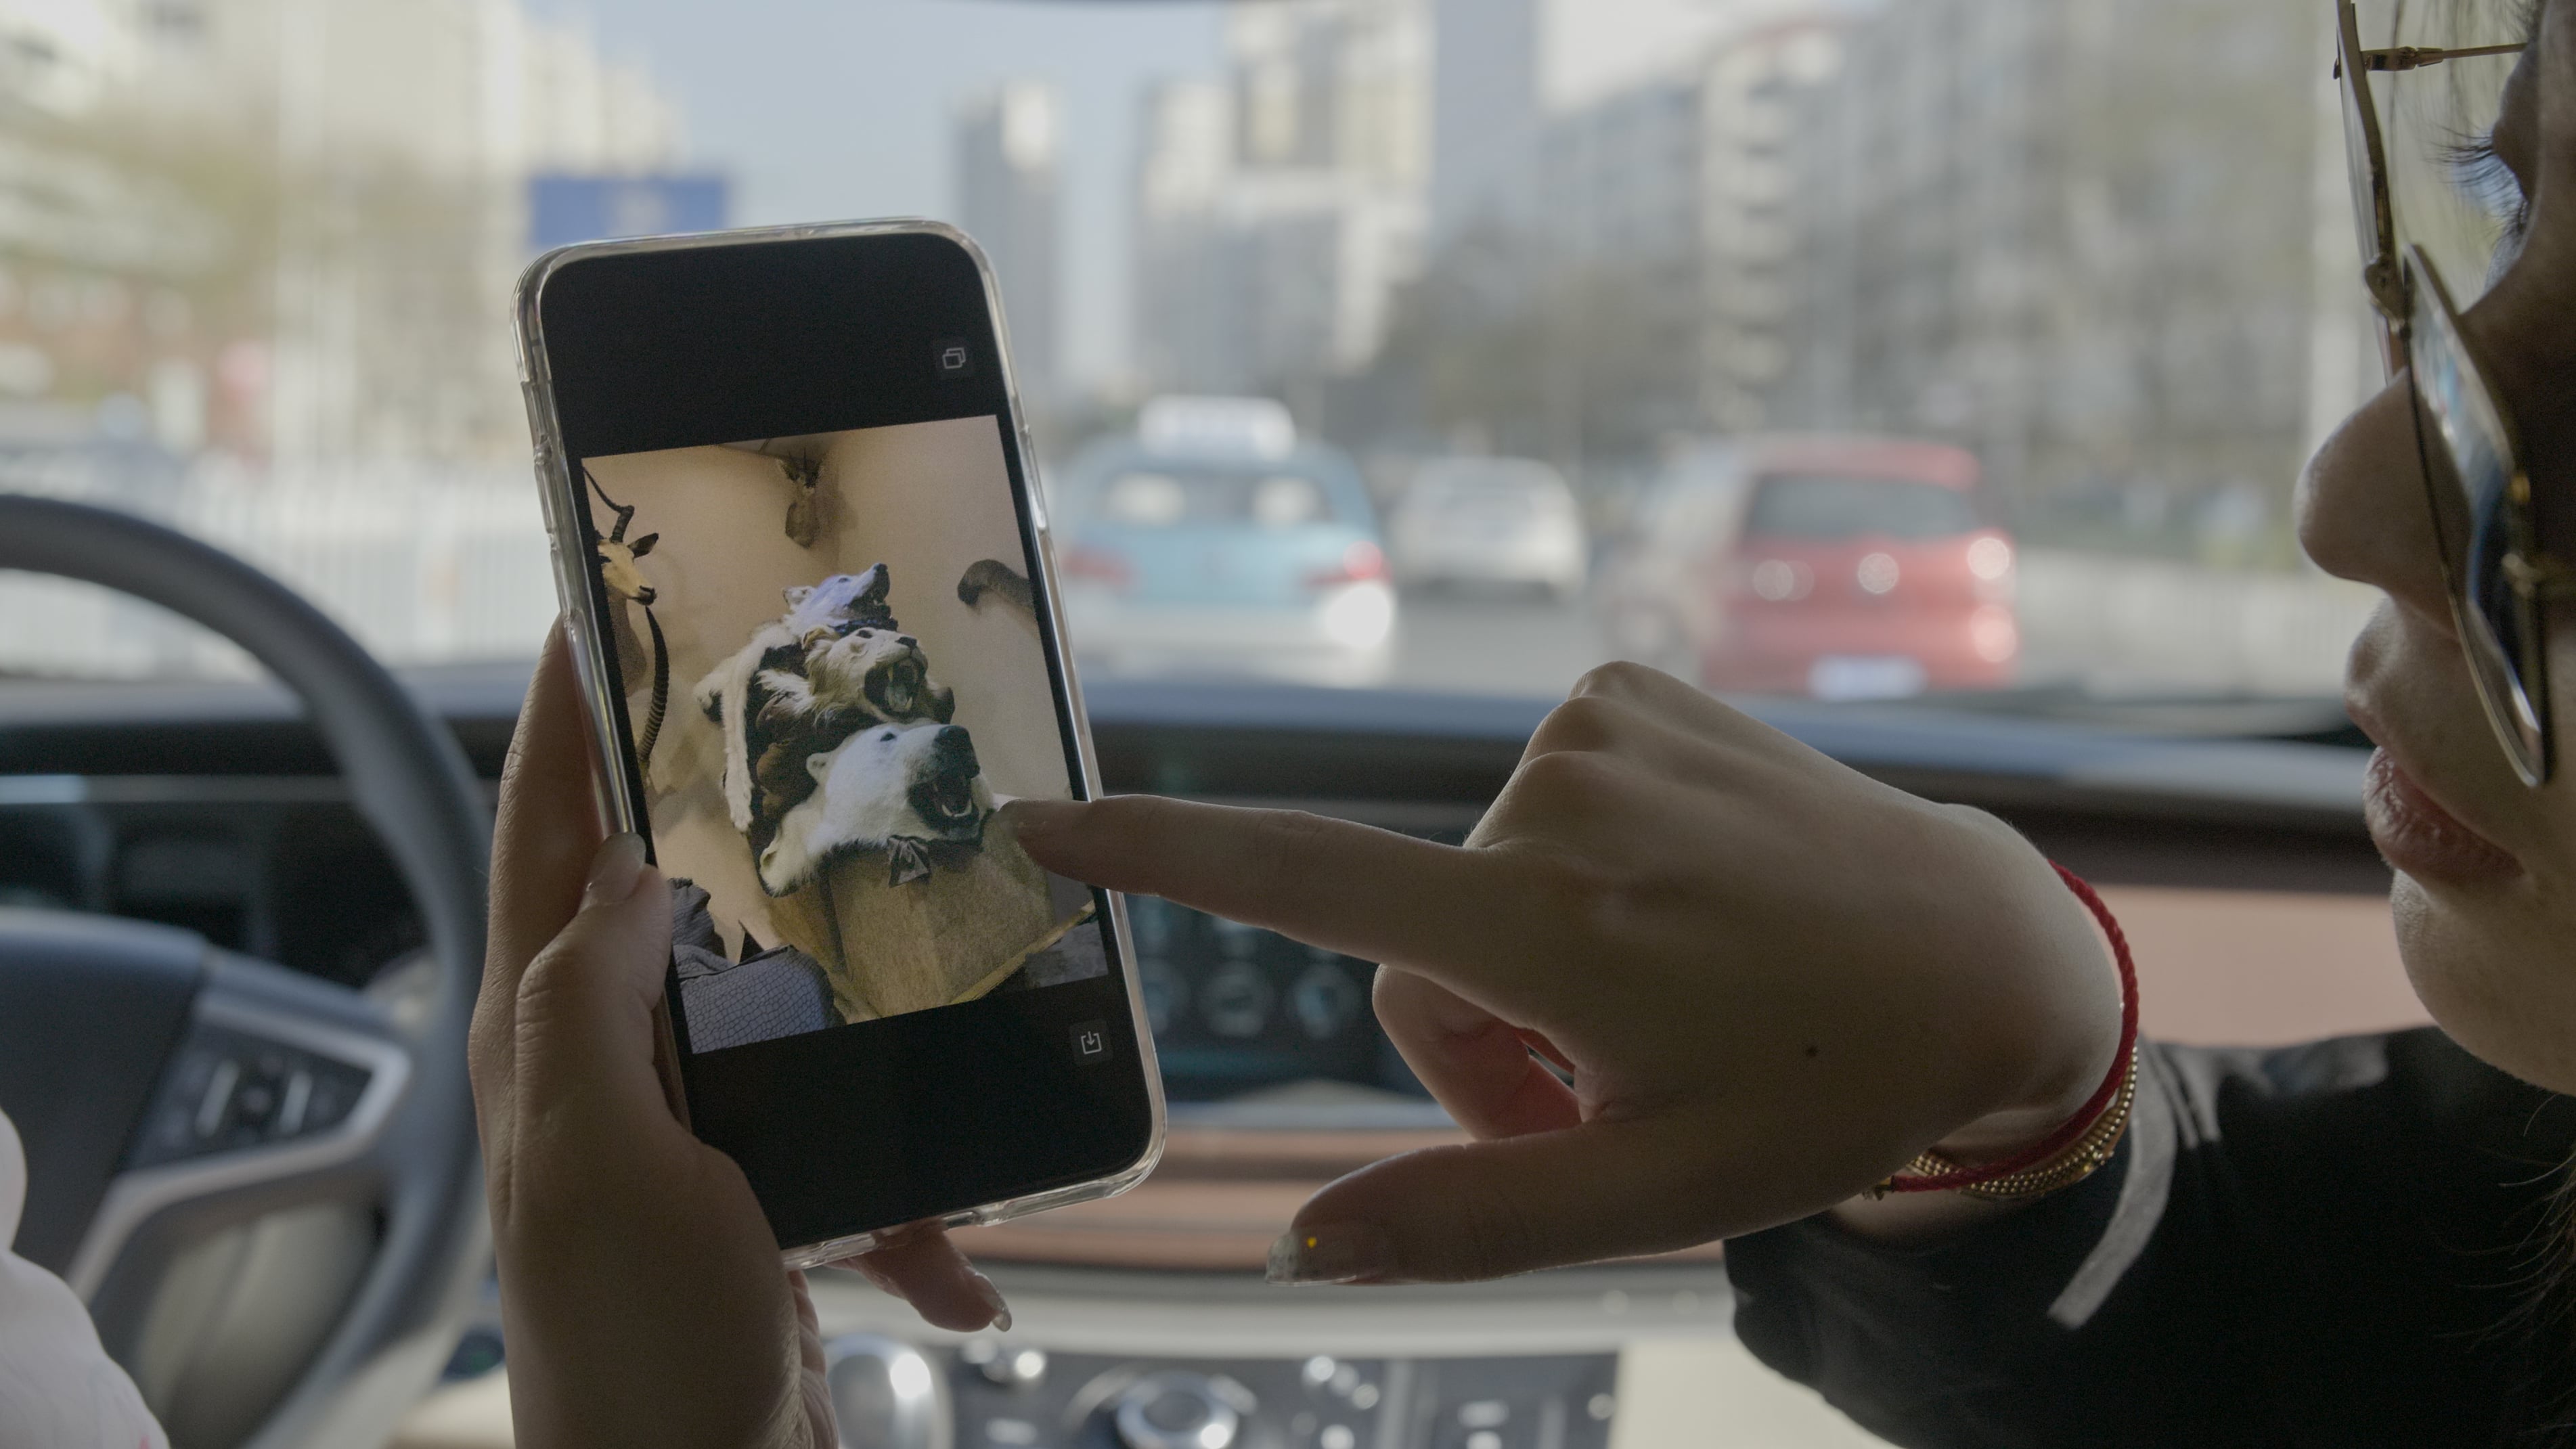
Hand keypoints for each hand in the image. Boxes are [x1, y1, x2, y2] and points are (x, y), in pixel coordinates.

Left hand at [471, 626, 1009, 1448]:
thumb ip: (587, 999)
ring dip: (869, 1006)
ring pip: (784, 1005)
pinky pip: (864, 1154)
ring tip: (939, 950)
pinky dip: (922, 1206)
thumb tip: (617, 862)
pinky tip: (965, 1259)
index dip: (555, 716)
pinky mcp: (766, 1197)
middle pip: (659, 888)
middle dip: (725, 804)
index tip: (593, 607)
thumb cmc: (635, 1358)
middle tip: (798, 711)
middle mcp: (606, 1070)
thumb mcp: (602, 1161)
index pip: (535, 833)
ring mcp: (690, 1132)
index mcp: (544, 1040)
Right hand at [1008, 662, 2120, 1282]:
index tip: (1032, 818)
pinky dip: (1579, 875)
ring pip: (1472, 883)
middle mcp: (1557, 799)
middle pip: (1413, 952)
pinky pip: (1538, 809)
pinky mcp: (1633, 692)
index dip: (1156, 851)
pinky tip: (1680, 911)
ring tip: (1663, 1006)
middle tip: (1607, 1097)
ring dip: (1536, 962)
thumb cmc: (1828, 1088)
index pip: (1302, 878)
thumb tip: (1295, 1249)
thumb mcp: (1659, 1197)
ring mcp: (1599, 729)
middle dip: (1482, 1042)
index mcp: (1549, 922)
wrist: (1981, 951)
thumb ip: (1468, 1220)